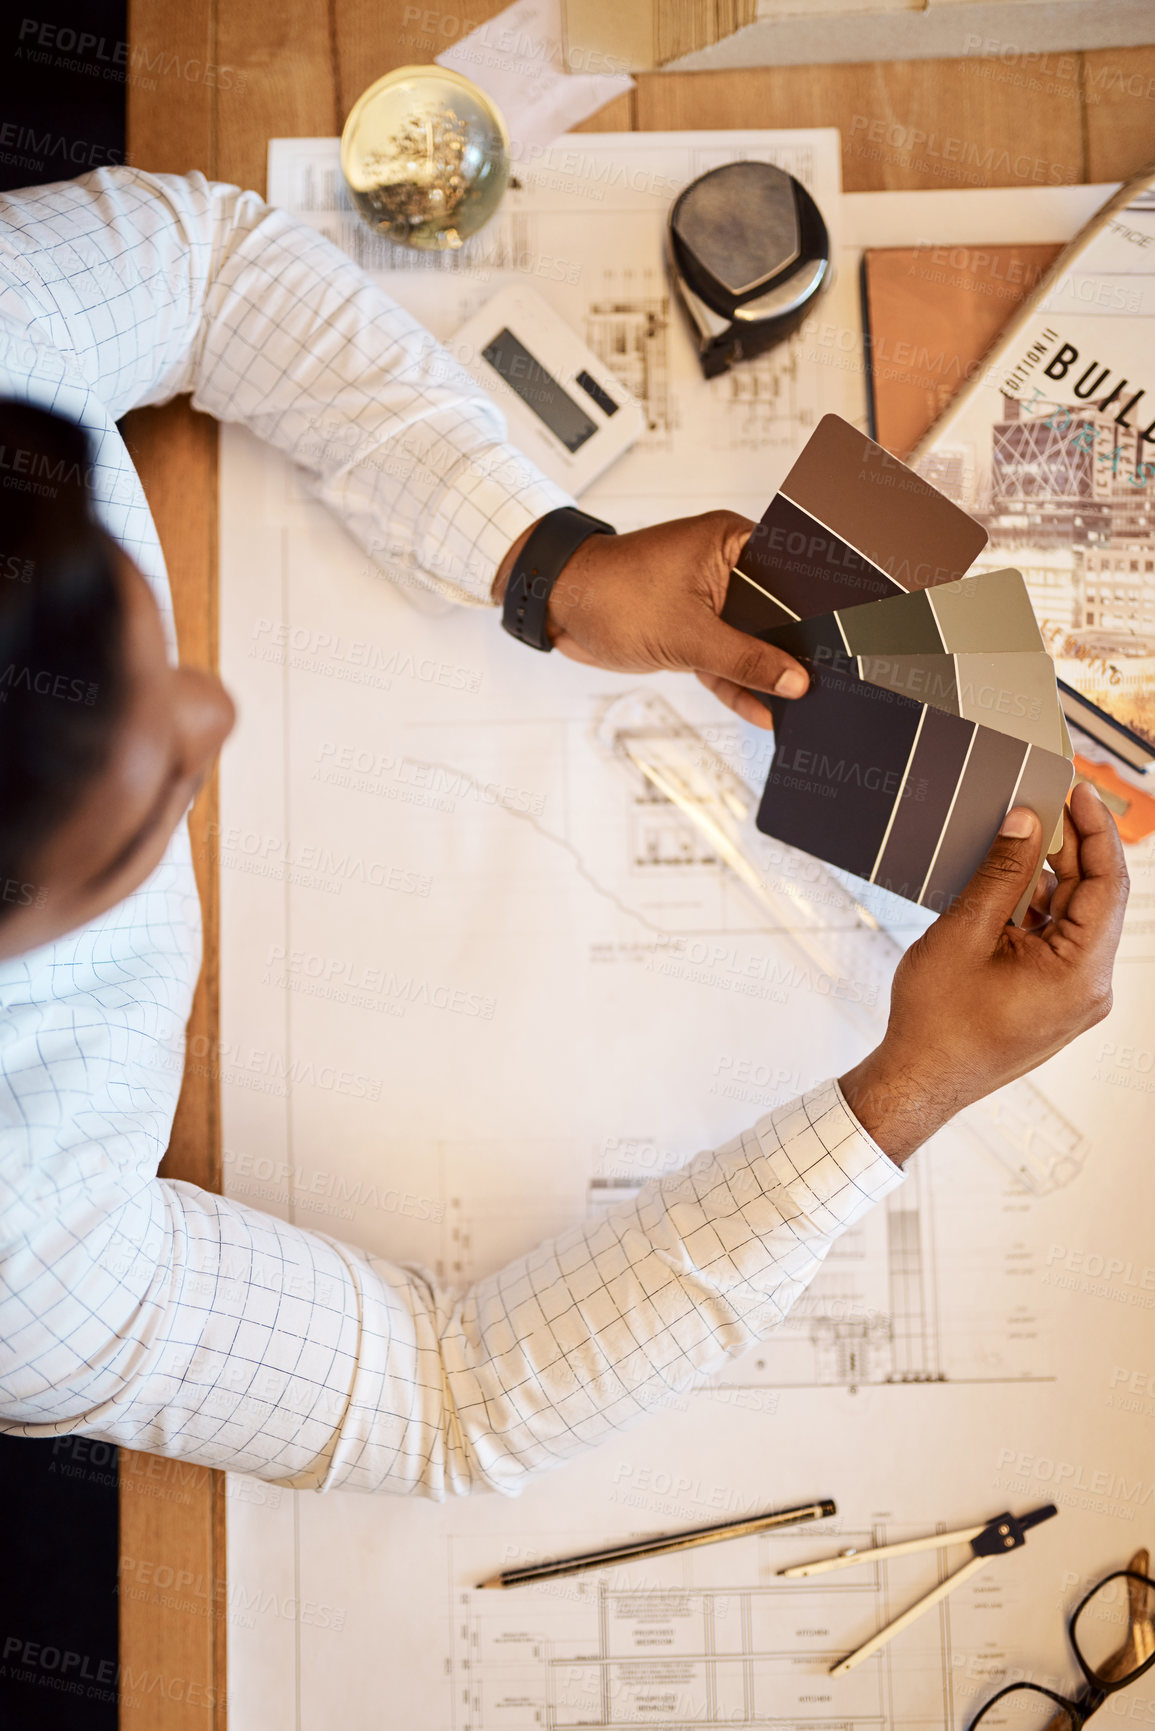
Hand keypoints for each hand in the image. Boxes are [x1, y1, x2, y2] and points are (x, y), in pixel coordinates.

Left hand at [493, 511, 807, 725]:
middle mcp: (725, 565)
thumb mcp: (687, 635)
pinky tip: (765, 712)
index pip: (791, 573)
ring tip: (805, 707)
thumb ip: (744, 660)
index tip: (844, 640)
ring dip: (766, 674)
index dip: (818, 608)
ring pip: (749, 641)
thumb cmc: (610, 595)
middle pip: (774, 612)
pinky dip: (737, 684)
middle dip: (795, 649)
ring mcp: (708, 599)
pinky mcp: (690, 629)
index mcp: (730, 542)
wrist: (555, 608)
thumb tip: (794, 681)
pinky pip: (724, 659)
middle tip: (832, 680)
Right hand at [838, 782, 1128, 1163]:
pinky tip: (1006, 888)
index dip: (1095, 830)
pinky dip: (1036, 911)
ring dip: (1048, 880)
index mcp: (1080, 975)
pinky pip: (1057, 942)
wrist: (920, 1079)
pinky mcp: (1055, 1000)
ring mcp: (1074, 997)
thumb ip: (1002, 872)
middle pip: (1094, 900)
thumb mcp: (965, 932)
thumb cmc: (937, 1023)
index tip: (1079, 792)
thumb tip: (1025, 822)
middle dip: (1068, 850)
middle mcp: (1089, 989)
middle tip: (1040, 806)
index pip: (1108, 885)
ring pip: (1074, 919)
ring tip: (1013, 845)